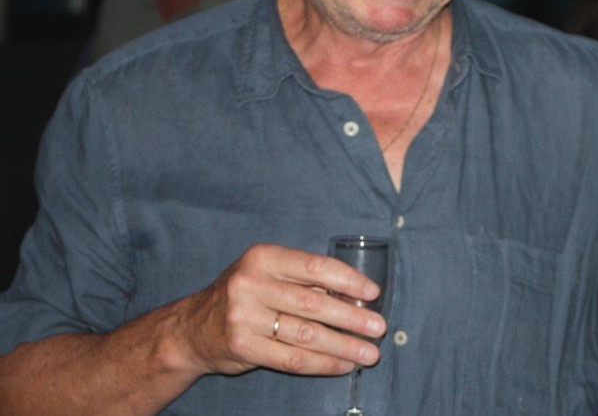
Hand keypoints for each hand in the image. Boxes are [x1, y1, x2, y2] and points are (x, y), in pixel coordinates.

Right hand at [172, 243, 385, 377]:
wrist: (192, 327)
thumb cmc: (244, 295)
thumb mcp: (267, 274)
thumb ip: (304, 280)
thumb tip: (356, 297)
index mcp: (263, 258)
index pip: (315, 266)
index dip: (348, 280)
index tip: (373, 293)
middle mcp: (251, 284)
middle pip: (314, 303)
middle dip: (352, 318)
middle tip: (379, 327)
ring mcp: (244, 317)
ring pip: (307, 334)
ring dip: (344, 345)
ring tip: (369, 352)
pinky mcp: (242, 347)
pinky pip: (292, 358)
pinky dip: (323, 363)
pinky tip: (343, 365)